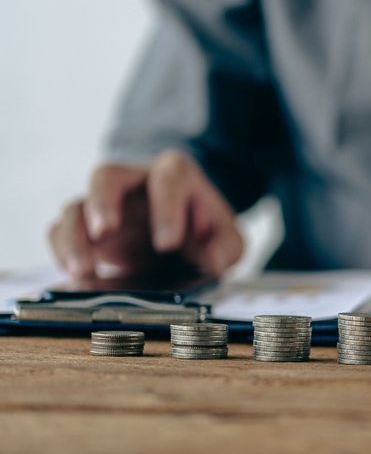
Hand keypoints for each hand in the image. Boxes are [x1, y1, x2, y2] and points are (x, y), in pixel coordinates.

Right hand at [49, 149, 242, 279]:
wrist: (182, 235)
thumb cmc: (203, 230)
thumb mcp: (227, 238)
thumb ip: (226, 247)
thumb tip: (211, 261)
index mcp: (175, 176)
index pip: (169, 177)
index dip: (166, 208)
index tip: (167, 244)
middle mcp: (134, 183)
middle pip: (106, 175)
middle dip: (102, 203)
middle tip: (103, 234)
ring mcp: (105, 205)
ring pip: (75, 206)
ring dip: (73, 238)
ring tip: (83, 271)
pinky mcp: (85, 229)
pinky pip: (60, 232)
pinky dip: (63, 255)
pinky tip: (77, 278)